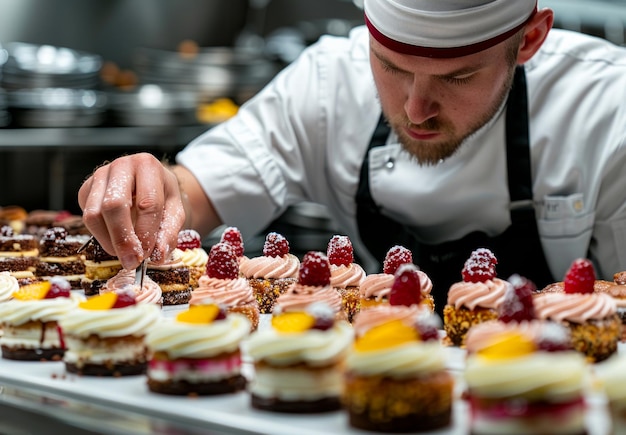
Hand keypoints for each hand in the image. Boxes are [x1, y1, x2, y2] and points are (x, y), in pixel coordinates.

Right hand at [78, 153, 185, 268]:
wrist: (147, 181)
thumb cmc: (162, 196)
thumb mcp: (174, 211)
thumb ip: (168, 233)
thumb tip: (158, 256)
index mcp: (148, 166)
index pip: (147, 203)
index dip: (146, 233)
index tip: (146, 255)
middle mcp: (121, 166)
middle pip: (114, 206)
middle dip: (122, 239)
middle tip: (131, 261)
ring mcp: (100, 175)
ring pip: (94, 214)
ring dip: (108, 241)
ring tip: (124, 253)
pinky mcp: (86, 188)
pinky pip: (85, 217)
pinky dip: (100, 235)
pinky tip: (115, 239)